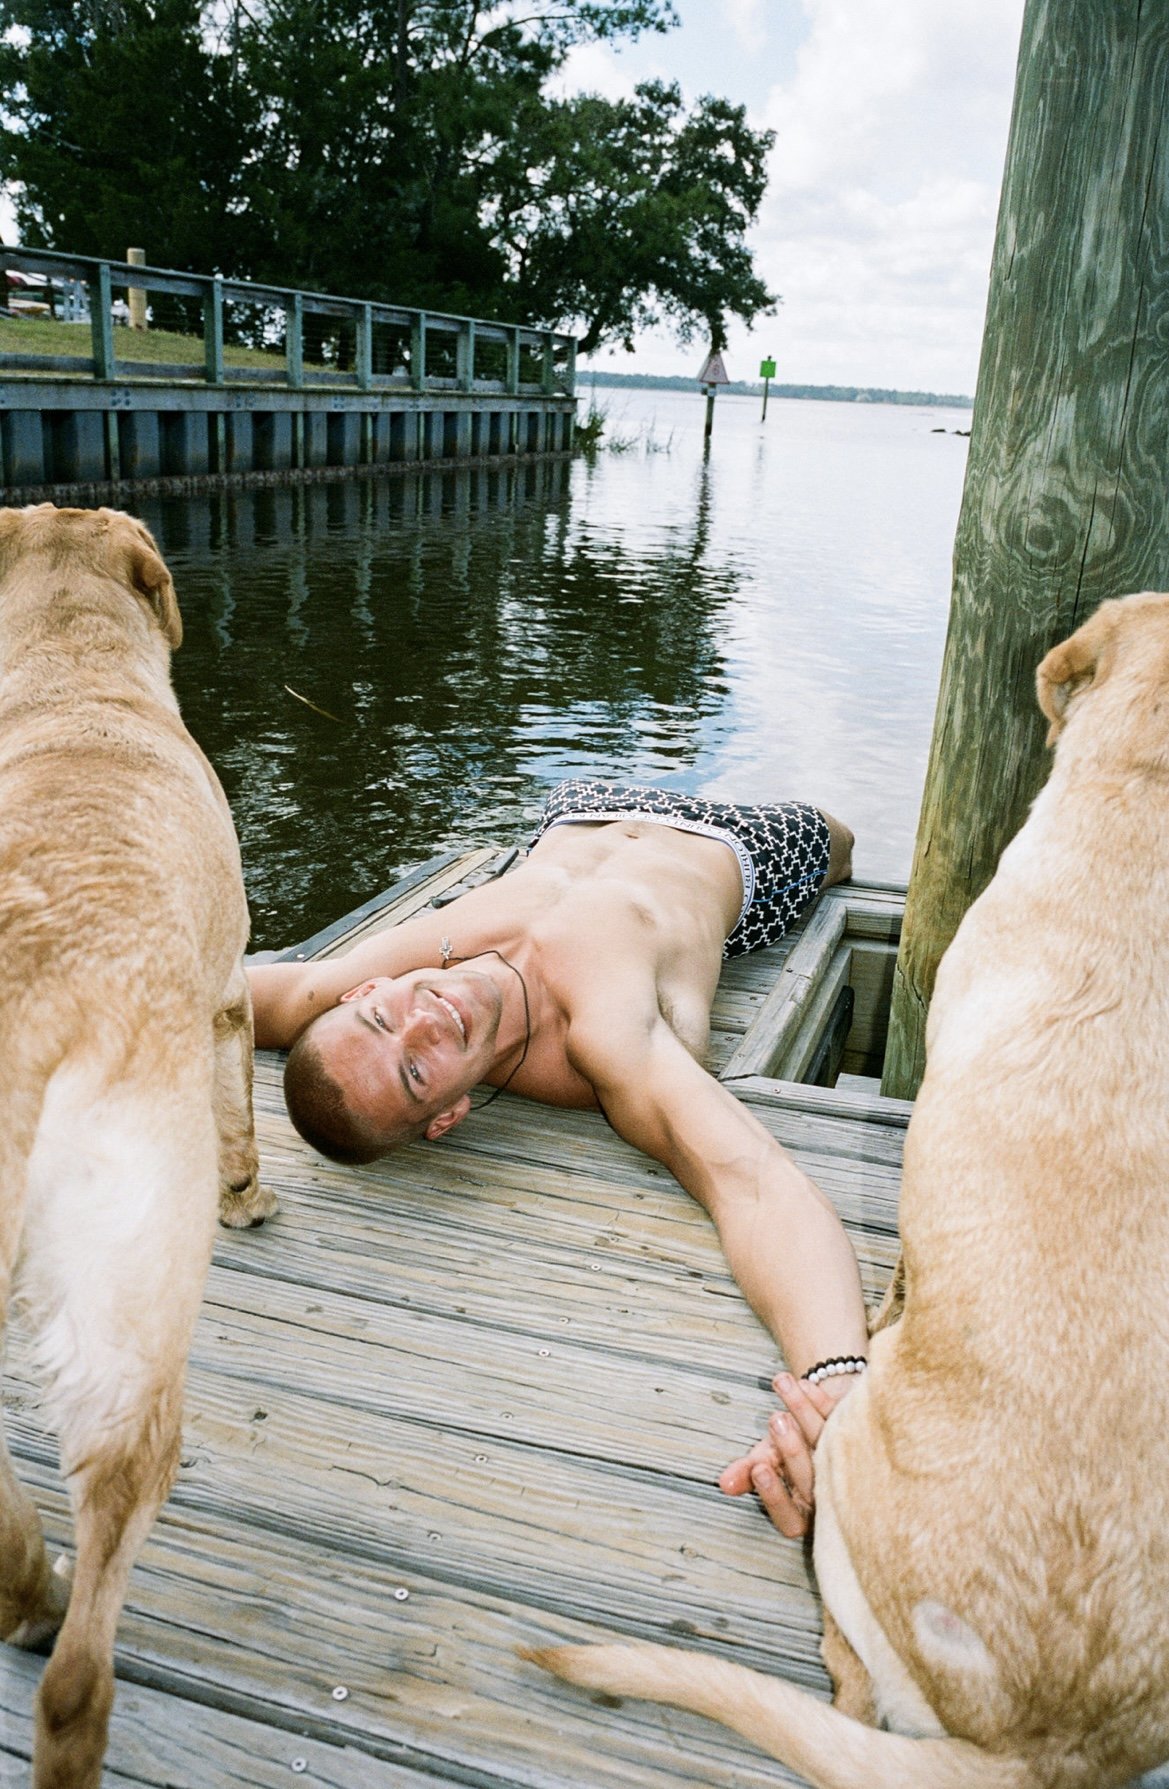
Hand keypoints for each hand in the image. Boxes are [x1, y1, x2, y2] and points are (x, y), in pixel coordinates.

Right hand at [718, 1370, 858, 1538]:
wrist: (822, 1417)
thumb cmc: (791, 1447)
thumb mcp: (767, 1460)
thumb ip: (747, 1472)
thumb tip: (724, 1483)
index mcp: (805, 1513)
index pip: (790, 1519)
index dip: (774, 1496)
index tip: (758, 1468)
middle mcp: (829, 1495)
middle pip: (811, 1480)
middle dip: (791, 1449)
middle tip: (776, 1422)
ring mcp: (851, 1467)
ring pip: (826, 1443)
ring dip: (803, 1411)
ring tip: (782, 1388)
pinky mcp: (863, 1437)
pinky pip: (841, 1419)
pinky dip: (821, 1399)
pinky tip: (804, 1385)